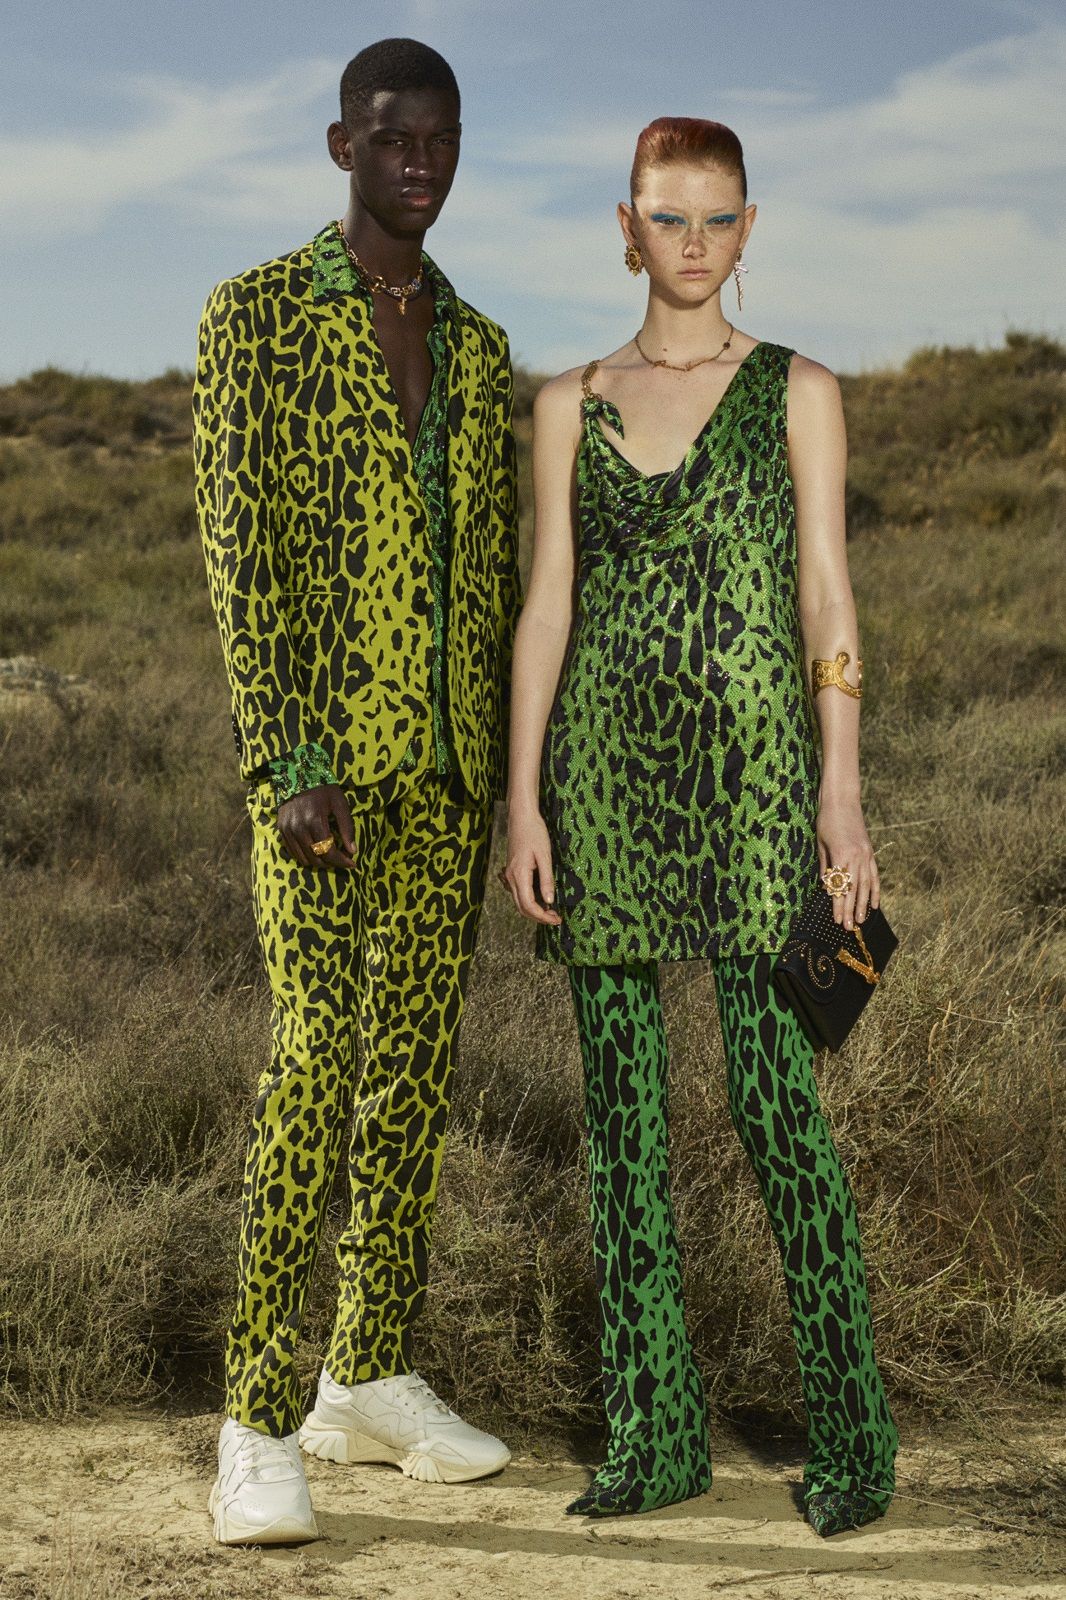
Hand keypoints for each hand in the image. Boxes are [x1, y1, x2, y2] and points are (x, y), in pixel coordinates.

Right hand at [277, 784, 355, 870]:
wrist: (298, 774)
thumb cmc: (323, 789)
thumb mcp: (340, 804)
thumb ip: (347, 828)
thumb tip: (353, 851)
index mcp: (315, 821)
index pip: (328, 851)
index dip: (341, 861)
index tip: (352, 864)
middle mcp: (298, 828)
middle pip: (316, 858)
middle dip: (331, 863)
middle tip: (342, 860)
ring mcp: (287, 830)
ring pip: (304, 859)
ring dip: (318, 862)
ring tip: (330, 857)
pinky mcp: (281, 830)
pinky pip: (293, 852)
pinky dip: (305, 856)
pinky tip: (316, 852)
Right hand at [499, 808, 562, 925]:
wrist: (521, 817)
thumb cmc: (534, 832)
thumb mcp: (544, 855)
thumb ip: (547, 879)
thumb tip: (549, 901)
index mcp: (519, 875)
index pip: (529, 905)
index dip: (542, 916)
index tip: (556, 919)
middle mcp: (511, 878)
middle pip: (522, 907)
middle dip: (538, 917)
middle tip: (556, 918)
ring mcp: (509, 875)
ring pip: (519, 901)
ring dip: (534, 910)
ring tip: (551, 910)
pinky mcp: (512, 871)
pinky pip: (518, 893)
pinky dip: (529, 901)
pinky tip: (541, 898)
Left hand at [816, 795, 879, 930]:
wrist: (843, 801)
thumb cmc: (826, 821)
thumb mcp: (821, 844)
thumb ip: (825, 867)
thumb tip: (826, 888)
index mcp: (842, 855)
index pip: (840, 886)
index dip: (838, 904)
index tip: (836, 919)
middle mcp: (857, 857)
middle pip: (854, 889)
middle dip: (850, 909)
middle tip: (848, 927)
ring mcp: (866, 855)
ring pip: (866, 885)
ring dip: (863, 904)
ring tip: (861, 921)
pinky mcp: (870, 852)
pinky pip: (874, 876)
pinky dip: (875, 891)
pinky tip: (875, 904)